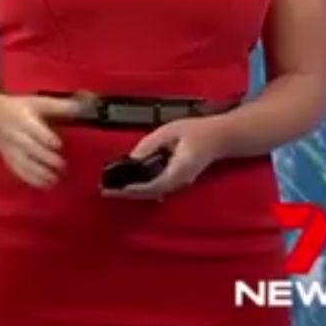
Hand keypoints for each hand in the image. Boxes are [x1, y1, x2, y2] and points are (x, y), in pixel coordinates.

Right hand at [0, 94, 84, 187]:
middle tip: (63, 166)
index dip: (48, 140)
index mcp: (24, 121)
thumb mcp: (37, 102)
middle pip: (31, 150)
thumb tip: (87, 107)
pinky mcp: (10, 161)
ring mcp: (12, 152)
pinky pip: (20, 173)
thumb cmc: (17, 108)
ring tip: (56, 179)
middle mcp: (16, 137)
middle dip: (47, 160)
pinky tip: (46, 185)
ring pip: (25, 165)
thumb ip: (61, 107)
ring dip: (41, 174)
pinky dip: (33, 180)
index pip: (36, 132)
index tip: (59, 145)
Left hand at [102, 117, 228, 199]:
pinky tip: (126, 184)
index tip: (118, 189)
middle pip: (151, 193)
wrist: (220, 138)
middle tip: (104, 191)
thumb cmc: (196, 131)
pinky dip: (141, 188)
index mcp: (180, 168)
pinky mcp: (177, 181)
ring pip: (153, 193)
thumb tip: (132, 158)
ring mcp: (180, 183)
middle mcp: (180, 180)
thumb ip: (150, 144)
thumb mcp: (170, 131)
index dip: (136, 188)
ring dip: (132, 192)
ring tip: (111, 189)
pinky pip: (157, 188)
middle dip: (128, 194)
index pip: (155, 184)